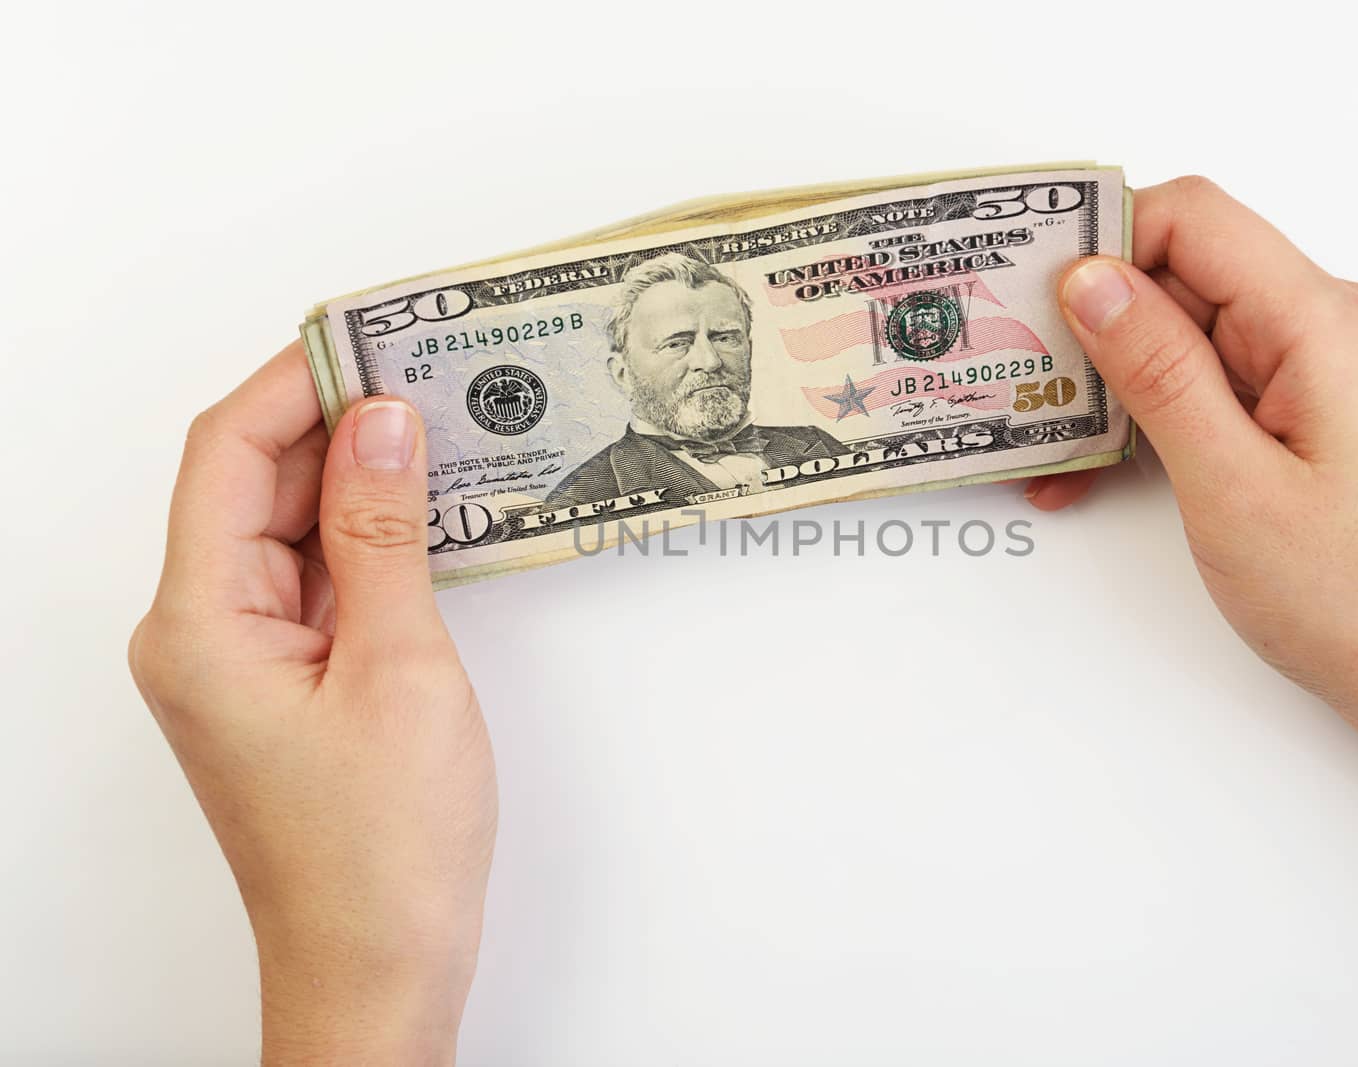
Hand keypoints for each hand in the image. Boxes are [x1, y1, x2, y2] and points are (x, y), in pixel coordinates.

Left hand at [128, 343, 495, 1063]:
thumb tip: (381, 422)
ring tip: (446, 433)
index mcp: (200, 625)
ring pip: (288, 528)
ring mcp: (237, 659)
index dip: (294, 382)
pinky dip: (367, 540)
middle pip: (252, 482)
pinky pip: (313, 579)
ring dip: (359, 479)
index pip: (225, 455)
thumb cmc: (382, 851)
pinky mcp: (279, 680)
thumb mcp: (399, 667)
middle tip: (432, 374)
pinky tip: (428, 515)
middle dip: (337, 422)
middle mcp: (198, 633)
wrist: (380, 966)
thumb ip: (383, 532)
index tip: (369, 334)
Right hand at [1024, 177, 1357, 959]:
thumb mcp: (1230, 484)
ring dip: (1113, 385)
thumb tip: (1091, 280)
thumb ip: (1158, 371)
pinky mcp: (1309, 410)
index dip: (1104, 241)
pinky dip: (1152, 417)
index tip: (1031, 291)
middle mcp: (1330, 326)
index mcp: (1324, 323)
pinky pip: (1213, 384)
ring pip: (1187, 336)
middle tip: (1019, 381)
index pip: (1194, 220)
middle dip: (1093, 326)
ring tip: (1049, 451)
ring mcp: (1322, 369)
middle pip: (1183, 276)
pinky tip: (1099, 471)